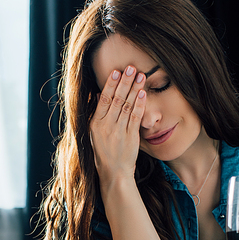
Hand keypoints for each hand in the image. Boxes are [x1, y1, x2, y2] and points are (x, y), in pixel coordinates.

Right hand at [89, 66, 145, 183]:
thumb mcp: (95, 133)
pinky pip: (135, 117)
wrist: (113, 172)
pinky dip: (139, 104)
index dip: (110, 84)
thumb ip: (98, 113)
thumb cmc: (104, 152)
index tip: (116, 72)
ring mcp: (118, 132)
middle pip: (116, 99)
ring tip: (140, 75)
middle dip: (124, 82)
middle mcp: (106, 126)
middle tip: (131, 67)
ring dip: (134, 89)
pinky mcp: (130, 137)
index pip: (103, 99)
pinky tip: (143, 93)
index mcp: (95, 124)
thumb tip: (97, 94)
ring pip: (126, 106)